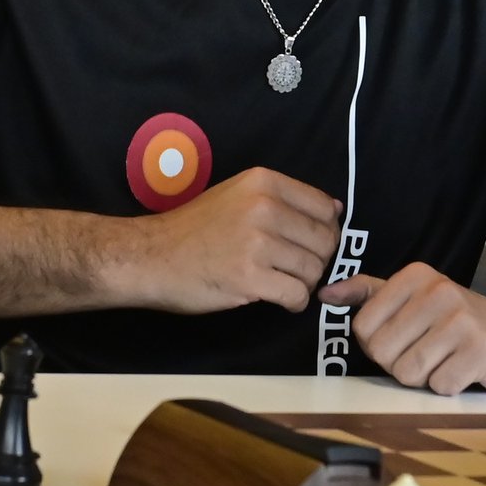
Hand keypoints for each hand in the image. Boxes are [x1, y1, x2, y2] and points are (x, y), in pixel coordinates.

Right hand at [133, 167, 341, 313]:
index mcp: (264, 182)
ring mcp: (257, 243)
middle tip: (296, 269)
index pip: (325, 207)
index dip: (325, 231)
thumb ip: (283, 198)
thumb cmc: (194, 228)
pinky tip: (278, 299)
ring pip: (313, 270)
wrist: (150, 256)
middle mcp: (264, 207)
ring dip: (304, 283)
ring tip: (282, 283)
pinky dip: (293, 303)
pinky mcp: (249, 278)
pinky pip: (296, 295)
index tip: (309, 244)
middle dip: (317, 260)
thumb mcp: (237, 194)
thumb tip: (335, 210)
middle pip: (325, 240)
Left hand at [318, 263, 485, 394]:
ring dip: (424, 377)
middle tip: (428, 352)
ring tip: (445, 360)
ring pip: (408, 372)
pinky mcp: (480, 350)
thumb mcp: (413, 297)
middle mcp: (438, 291)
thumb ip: (368, 293)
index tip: (404, 337)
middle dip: (399, 363)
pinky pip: (439, 386)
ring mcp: (462, 320)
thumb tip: (323, 293)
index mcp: (416, 276)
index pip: (362, 327)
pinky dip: (448, 386)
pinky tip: (463, 370)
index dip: (378, 343)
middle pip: (382, 352)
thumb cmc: (457, 320)